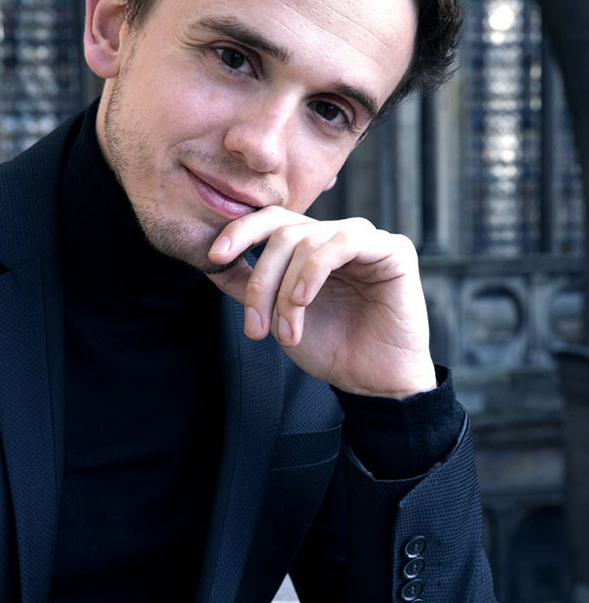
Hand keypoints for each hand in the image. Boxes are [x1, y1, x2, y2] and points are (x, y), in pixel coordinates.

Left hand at [206, 207, 436, 398]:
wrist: (371, 380)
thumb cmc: (330, 347)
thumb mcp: (276, 315)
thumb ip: (249, 286)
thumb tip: (211, 261)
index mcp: (312, 247)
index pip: (272, 221)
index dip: (240, 231)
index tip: (214, 257)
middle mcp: (337, 236)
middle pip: (282, 234)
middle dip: (261, 283)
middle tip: (255, 328)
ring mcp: (365, 239)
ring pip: (306, 241)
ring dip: (286, 291)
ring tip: (286, 332)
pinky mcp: (392, 249)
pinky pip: (343, 243)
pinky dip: (314, 272)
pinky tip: (304, 300)